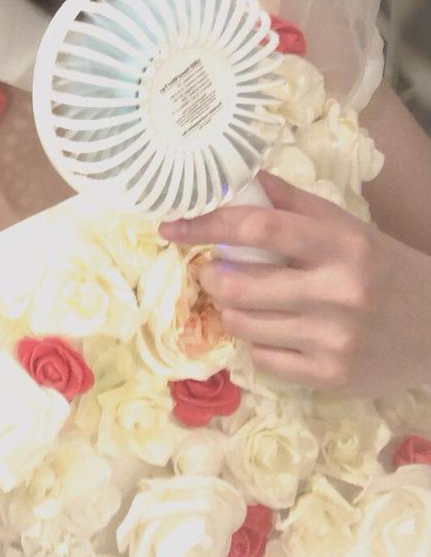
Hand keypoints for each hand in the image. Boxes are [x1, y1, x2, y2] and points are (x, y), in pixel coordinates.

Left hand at [158, 171, 430, 396]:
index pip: (258, 229)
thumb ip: (292, 203)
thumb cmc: (384, 268)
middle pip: (238, 284)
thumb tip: (240, 178)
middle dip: (210, 275)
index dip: (207, 224)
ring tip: (243, 298)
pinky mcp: (331, 377)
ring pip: (243, 323)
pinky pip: (263, 358)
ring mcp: (334, 340)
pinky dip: (257, 341)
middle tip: (212, 269)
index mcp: (341, 245)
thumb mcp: (347, 227)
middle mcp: (337, 292)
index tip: (172, 226)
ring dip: (229, 308)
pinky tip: (274, 329)